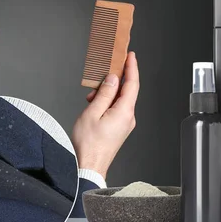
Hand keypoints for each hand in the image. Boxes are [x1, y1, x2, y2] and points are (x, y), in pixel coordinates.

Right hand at [71, 51, 139, 179]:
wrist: (88, 166)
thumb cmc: (88, 144)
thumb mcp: (92, 112)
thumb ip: (104, 93)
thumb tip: (112, 79)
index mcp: (124, 112)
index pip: (132, 84)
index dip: (132, 67)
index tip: (130, 55)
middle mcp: (128, 118)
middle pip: (126, 91)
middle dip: (114, 80)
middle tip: (104, 71)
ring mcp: (125, 124)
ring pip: (119, 100)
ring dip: (107, 93)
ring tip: (91, 96)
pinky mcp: (119, 128)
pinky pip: (116, 108)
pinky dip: (107, 102)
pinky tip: (94, 104)